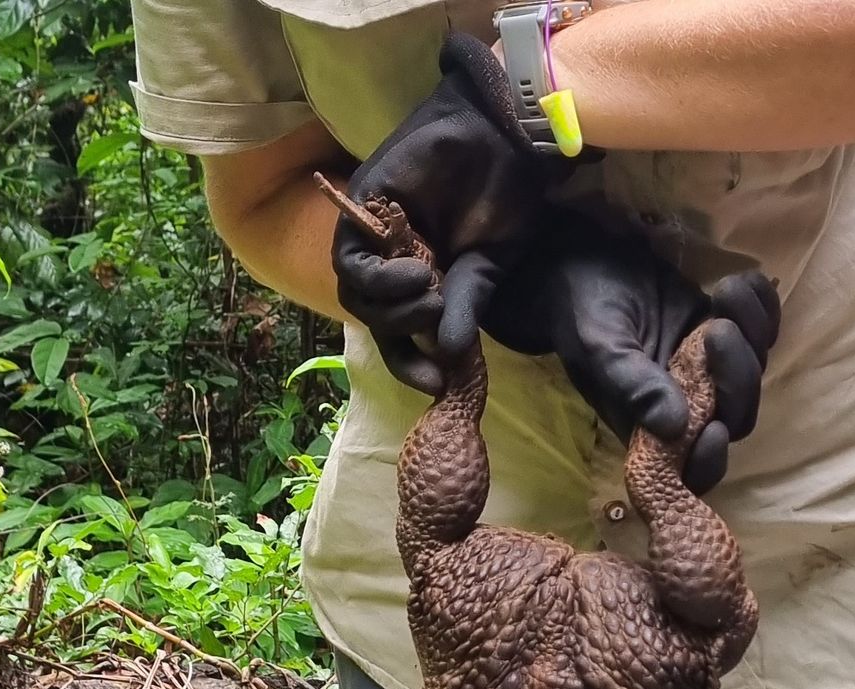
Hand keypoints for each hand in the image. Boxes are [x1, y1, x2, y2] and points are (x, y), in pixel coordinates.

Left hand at [334, 33, 570, 392]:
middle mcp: (393, 261)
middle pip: (373, 317)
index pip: (400, 333)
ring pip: (357, 295)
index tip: (435, 384)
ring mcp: (375, 236)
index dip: (410, 364)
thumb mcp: (489, 265)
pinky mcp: (362, 210)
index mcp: (423, 277)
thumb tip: (450, 356)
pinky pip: (351, 263)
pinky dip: (379, 279)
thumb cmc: (504, 197)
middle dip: (402, 333)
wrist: (500, 138)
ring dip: (391, 307)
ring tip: (429, 291)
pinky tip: (414, 272)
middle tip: (437, 317)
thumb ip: (465, 307)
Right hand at [467, 211, 781, 494]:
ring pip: (755, 370)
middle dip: (737, 376)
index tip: (714, 428)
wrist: (584, 261)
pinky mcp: (726, 329)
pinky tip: (740, 282)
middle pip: (738, 415)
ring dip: (752, 333)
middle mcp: (688, 403)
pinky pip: (764, 328)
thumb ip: (634, 387)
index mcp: (652, 426)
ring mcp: (711, 368)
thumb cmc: (583, 311)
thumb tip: (674, 428)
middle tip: (716, 329)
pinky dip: (762, 306)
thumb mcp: (600, 349)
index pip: (693, 467)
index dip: (711, 459)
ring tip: (723, 293)